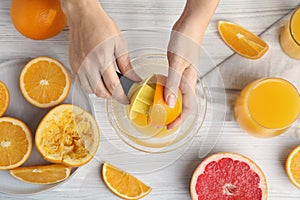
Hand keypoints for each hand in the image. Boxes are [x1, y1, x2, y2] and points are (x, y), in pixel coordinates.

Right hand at [61, 0, 138, 103]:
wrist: (83, 15)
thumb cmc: (100, 25)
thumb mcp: (120, 44)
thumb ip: (126, 64)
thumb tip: (133, 78)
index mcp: (102, 59)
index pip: (113, 86)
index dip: (122, 96)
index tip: (127, 99)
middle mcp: (88, 65)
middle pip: (100, 92)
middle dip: (111, 96)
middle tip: (119, 92)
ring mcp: (79, 65)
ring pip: (89, 90)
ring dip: (100, 92)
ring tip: (108, 85)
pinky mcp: (73, 64)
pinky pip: (81, 83)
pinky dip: (90, 86)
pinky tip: (97, 79)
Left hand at [165, 0, 218, 128]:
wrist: (189, 25)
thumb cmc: (188, 41)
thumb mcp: (178, 64)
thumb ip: (173, 84)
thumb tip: (170, 103)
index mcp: (190, 82)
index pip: (188, 107)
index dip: (180, 119)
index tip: (169, 126)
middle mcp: (187, 81)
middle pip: (182, 103)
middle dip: (172, 114)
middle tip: (160, 119)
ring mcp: (182, 75)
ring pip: (175, 94)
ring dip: (167, 102)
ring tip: (156, 106)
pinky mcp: (176, 68)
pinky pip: (170, 84)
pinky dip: (164, 88)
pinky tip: (156, 87)